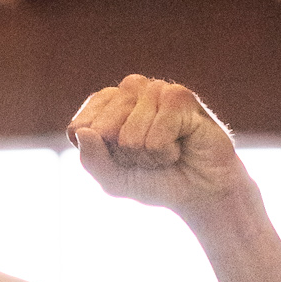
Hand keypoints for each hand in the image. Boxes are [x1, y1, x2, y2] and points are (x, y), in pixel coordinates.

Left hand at [67, 74, 246, 217]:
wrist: (200, 192)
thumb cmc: (155, 180)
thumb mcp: (114, 180)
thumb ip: (92, 161)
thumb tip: (84, 133)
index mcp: (106, 102)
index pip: (79, 128)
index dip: (101, 155)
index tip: (123, 158)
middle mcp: (129, 89)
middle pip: (102, 131)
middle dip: (125, 157)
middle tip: (149, 156)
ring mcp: (155, 89)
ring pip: (130, 137)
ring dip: (148, 156)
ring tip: (167, 151)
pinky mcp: (180, 97)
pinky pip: (155, 139)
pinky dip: (166, 154)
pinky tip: (181, 146)